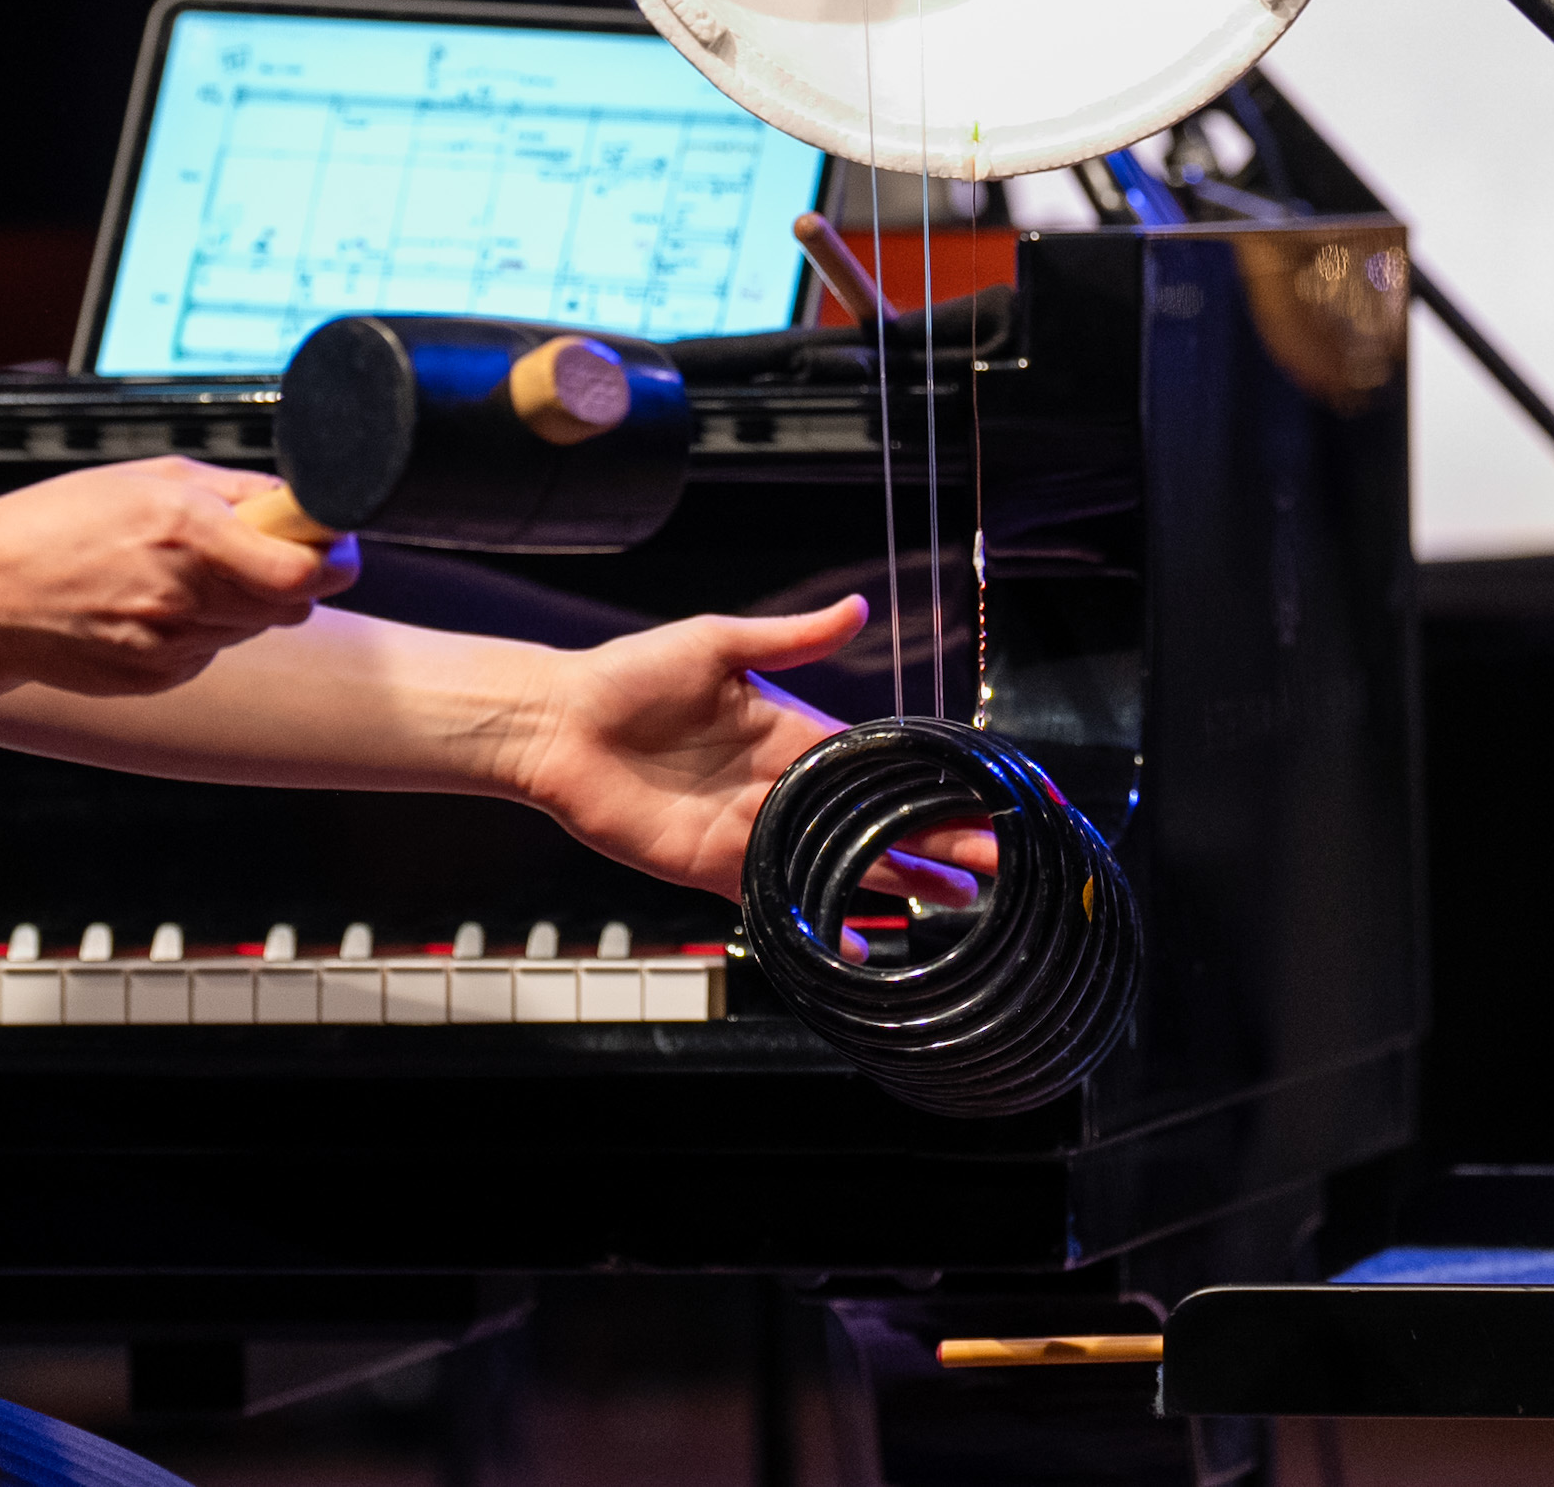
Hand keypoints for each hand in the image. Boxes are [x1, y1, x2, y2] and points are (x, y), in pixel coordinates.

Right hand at [0, 460, 351, 698]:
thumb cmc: (56, 523)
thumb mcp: (145, 476)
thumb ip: (234, 490)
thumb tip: (300, 505)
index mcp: (187, 527)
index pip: (306, 567)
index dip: (330, 553)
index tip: (327, 539)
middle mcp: (183, 591)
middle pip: (294, 600)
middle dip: (283, 573)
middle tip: (240, 548)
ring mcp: (169, 643)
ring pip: (253, 627)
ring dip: (235, 602)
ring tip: (169, 573)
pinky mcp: (155, 678)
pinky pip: (210, 653)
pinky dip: (196, 631)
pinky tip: (143, 606)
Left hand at [514, 597, 997, 901]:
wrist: (555, 725)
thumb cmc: (627, 676)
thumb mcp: (715, 643)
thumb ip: (789, 637)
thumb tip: (858, 605)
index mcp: (791, 732)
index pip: (877, 762)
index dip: (927, 780)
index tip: (983, 794)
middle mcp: (781, 786)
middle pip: (874, 820)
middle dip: (936, 838)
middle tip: (997, 862)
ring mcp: (754, 831)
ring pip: (843, 863)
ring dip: (899, 881)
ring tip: (958, 899)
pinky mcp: (717, 868)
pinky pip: (780, 901)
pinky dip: (821, 925)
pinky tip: (863, 947)